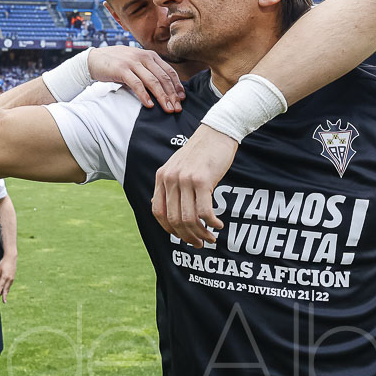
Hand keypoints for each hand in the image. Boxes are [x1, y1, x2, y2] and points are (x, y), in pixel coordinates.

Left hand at [0, 254, 16, 302]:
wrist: (11, 258)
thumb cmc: (3, 263)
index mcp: (5, 276)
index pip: (1, 286)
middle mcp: (9, 278)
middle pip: (6, 289)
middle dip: (4, 295)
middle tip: (4, 302)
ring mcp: (12, 278)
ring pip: (8, 287)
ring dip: (6, 292)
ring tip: (4, 297)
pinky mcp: (13, 277)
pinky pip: (10, 285)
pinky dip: (7, 288)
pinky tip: (6, 290)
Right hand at [88, 46, 185, 112]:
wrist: (94, 59)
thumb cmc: (117, 64)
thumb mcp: (136, 63)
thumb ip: (149, 71)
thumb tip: (165, 88)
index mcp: (150, 55)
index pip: (169, 71)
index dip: (177, 86)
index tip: (182, 99)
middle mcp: (143, 57)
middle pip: (163, 78)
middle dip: (172, 94)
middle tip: (177, 108)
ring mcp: (132, 62)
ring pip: (153, 81)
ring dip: (162, 97)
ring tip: (168, 109)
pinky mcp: (122, 69)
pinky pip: (137, 84)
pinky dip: (144, 95)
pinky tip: (150, 105)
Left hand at [151, 125, 237, 246]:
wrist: (217, 131)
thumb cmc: (201, 151)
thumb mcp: (179, 166)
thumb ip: (170, 185)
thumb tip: (162, 207)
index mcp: (161, 176)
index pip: (158, 212)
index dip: (169, 230)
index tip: (181, 236)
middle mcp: (170, 179)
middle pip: (174, 219)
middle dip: (187, 236)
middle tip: (199, 243)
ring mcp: (185, 179)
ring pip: (189, 218)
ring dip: (200, 233)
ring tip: (210, 238)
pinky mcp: (202, 180)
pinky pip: (204, 211)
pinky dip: (211, 223)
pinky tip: (218, 225)